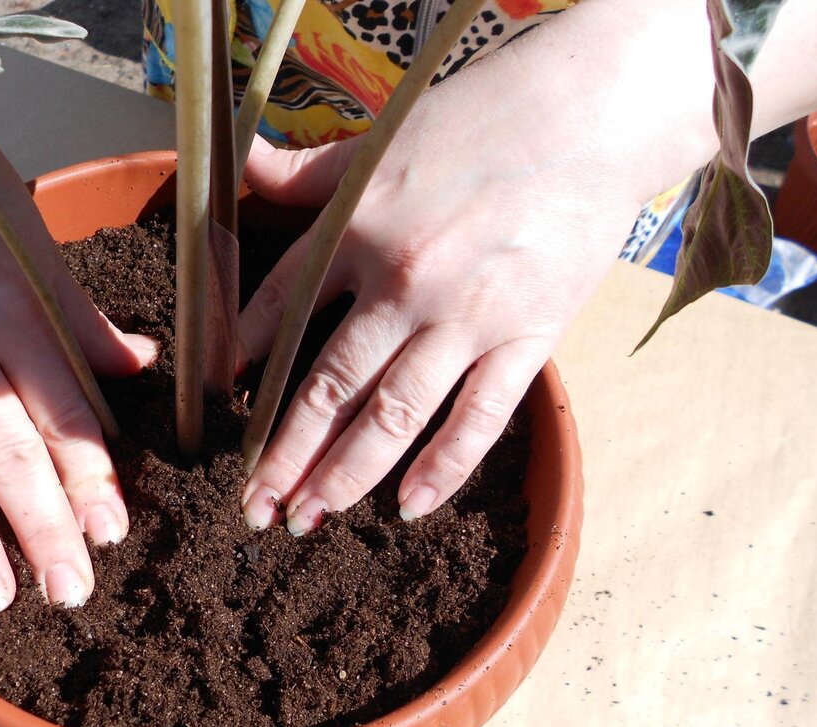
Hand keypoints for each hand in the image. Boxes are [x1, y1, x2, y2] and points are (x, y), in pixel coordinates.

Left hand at [236, 10, 709, 533]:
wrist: (594, 116)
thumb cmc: (482, 120)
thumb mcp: (383, 138)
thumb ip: (312, 169)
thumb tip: (245, 163)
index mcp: (357, 230)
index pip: (279, 309)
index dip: (242, 362)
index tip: (221, 408)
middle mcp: (402, 283)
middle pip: (328, 386)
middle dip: (284, 454)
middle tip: (253, 505)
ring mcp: (466, 318)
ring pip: (392, 416)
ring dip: (343, 476)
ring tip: (306, 519)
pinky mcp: (527, 339)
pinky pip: (478, 420)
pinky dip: (442, 469)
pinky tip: (406, 508)